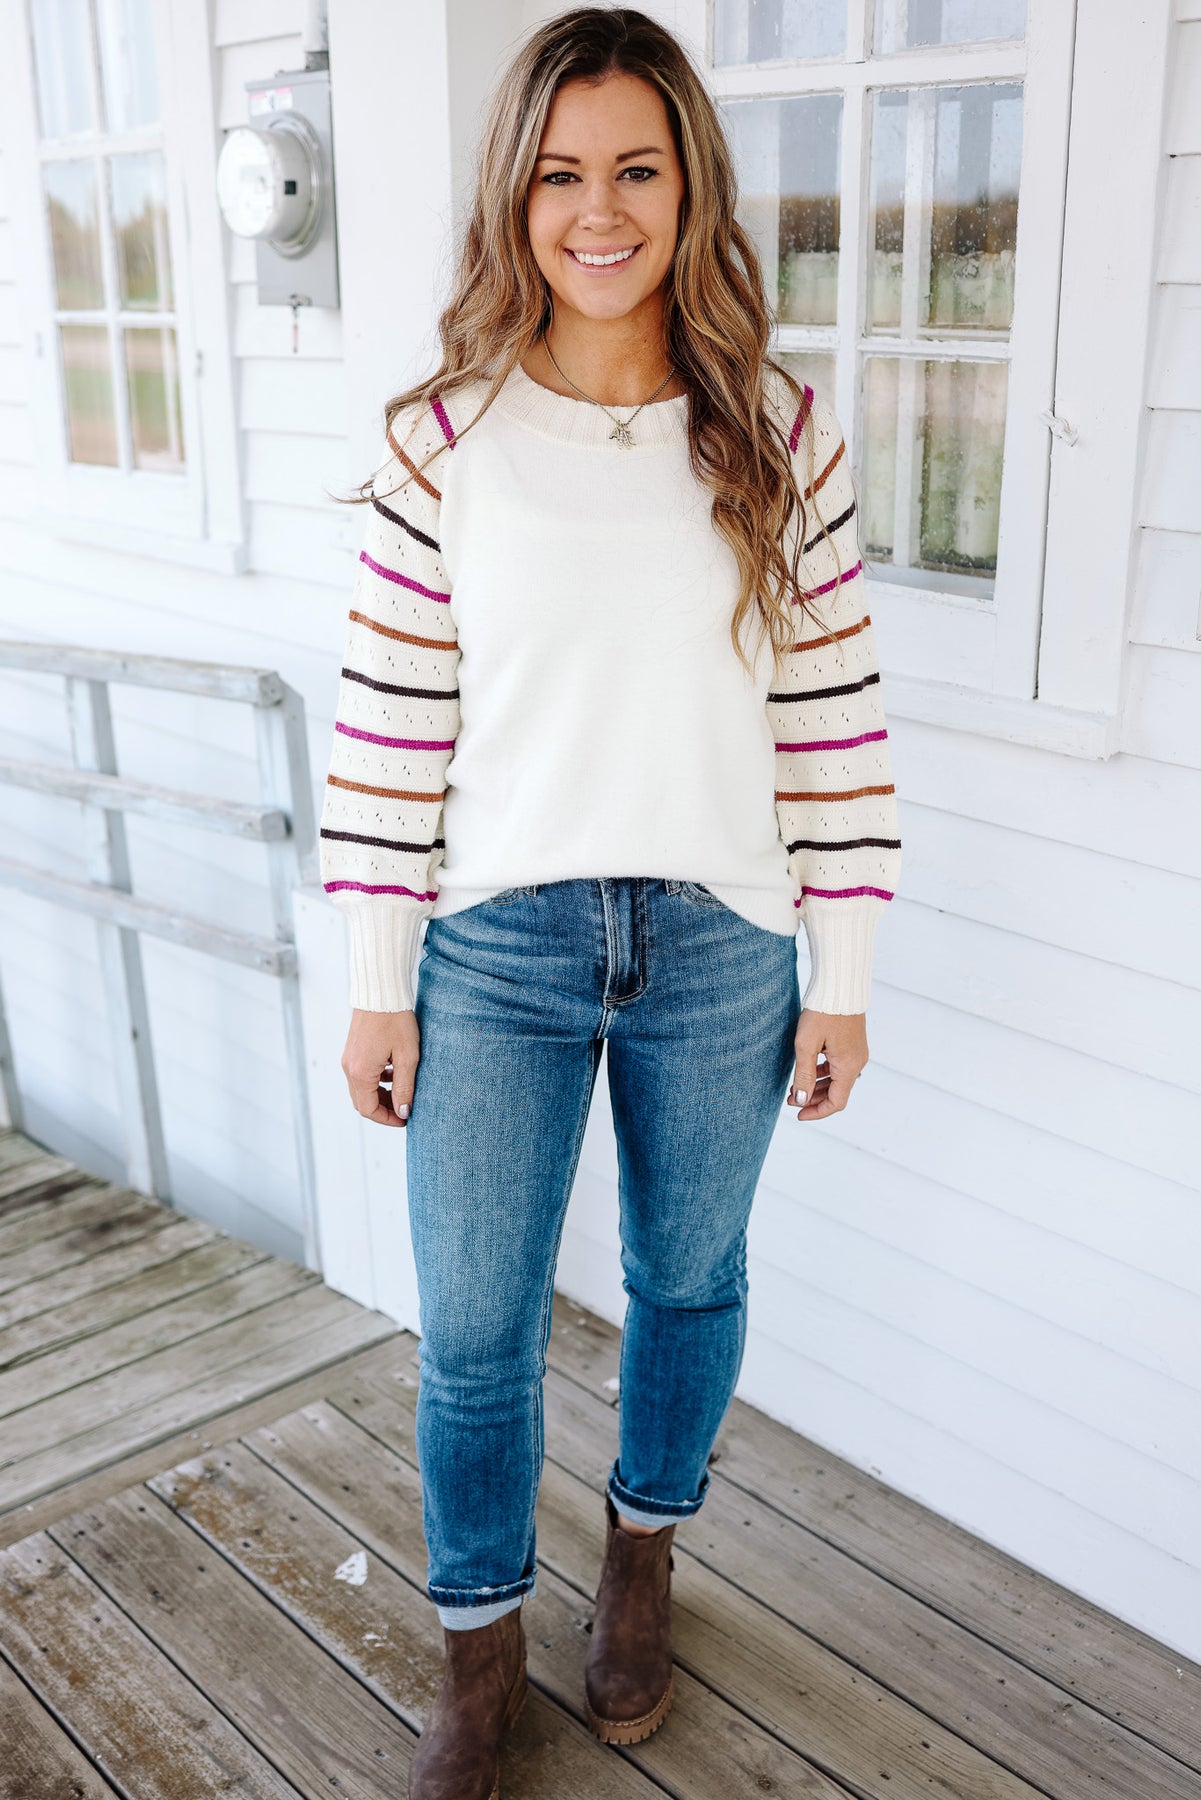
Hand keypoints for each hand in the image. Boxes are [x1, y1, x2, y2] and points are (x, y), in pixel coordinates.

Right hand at [342, 1008, 420, 1126]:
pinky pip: (361, 1076)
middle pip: (362, 1102)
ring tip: (402, 1091)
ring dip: (380, 1096)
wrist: (381, 991)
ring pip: (361, 1090)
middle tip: (405, 1108)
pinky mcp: (352, 1051)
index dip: (388, 1119)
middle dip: (384, 1110)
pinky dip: (376, 1082)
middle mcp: (350, 1068)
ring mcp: (349, 1059)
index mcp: (361, 1073)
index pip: (369, 1110)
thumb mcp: (407, 1057)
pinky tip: (393, 1074)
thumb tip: (403, 1112)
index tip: (406, 1119)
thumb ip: (405, 1087)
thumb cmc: (396, 1021)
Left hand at [788, 1009, 867, 1121]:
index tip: (798, 1114)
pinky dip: (824, 1073)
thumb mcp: (806, 1045)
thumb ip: (804, 1075)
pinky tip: (808, 1069)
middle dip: (813, 1099)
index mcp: (848, 1067)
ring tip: (796, 1086)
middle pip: (837, 1092)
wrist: (840, 985)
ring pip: (837, 1079)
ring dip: (817, 1086)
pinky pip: (839, 1066)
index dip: (817, 1112)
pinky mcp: (853, 1043)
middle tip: (791, 1099)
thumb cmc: (823, 1012)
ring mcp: (857, 1053)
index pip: (836, 1103)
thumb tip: (802, 1100)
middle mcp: (857, 1063)